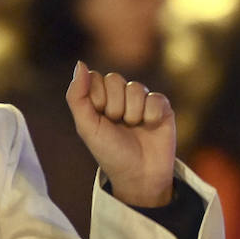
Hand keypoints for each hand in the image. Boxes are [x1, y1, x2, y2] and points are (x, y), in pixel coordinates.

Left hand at [64, 60, 176, 207]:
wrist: (138, 175)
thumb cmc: (109, 152)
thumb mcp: (86, 126)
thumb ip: (77, 95)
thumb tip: (80, 63)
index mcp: (99, 98)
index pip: (94, 77)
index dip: (97, 98)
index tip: (99, 118)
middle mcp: (120, 95)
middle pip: (115, 80)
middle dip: (114, 106)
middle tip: (117, 125)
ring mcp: (142, 99)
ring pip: (135, 88)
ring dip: (132, 114)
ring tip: (133, 128)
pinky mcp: (162, 106)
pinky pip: (155, 98)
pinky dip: (151, 116)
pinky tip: (150, 127)